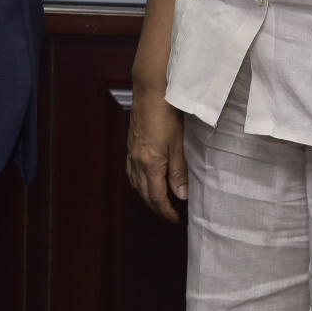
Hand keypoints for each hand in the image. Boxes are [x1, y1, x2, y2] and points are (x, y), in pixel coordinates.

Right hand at [125, 89, 188, 222]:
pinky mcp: (130, 145)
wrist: (150, 91)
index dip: (165, 211)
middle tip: (168, 214)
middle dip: (155, 207)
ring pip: (135, 184)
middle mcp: (137, 162)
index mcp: (150, 164)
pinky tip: (143, 180)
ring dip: (145, 197)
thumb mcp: (178, 144)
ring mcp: (131, 153)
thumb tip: (181, 195)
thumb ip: (178, 171)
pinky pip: (130, 172)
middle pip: (143, 193)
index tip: (175, 219)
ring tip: (157, 201)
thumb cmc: (166, 114)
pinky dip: (137, 183)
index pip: (156, 197)